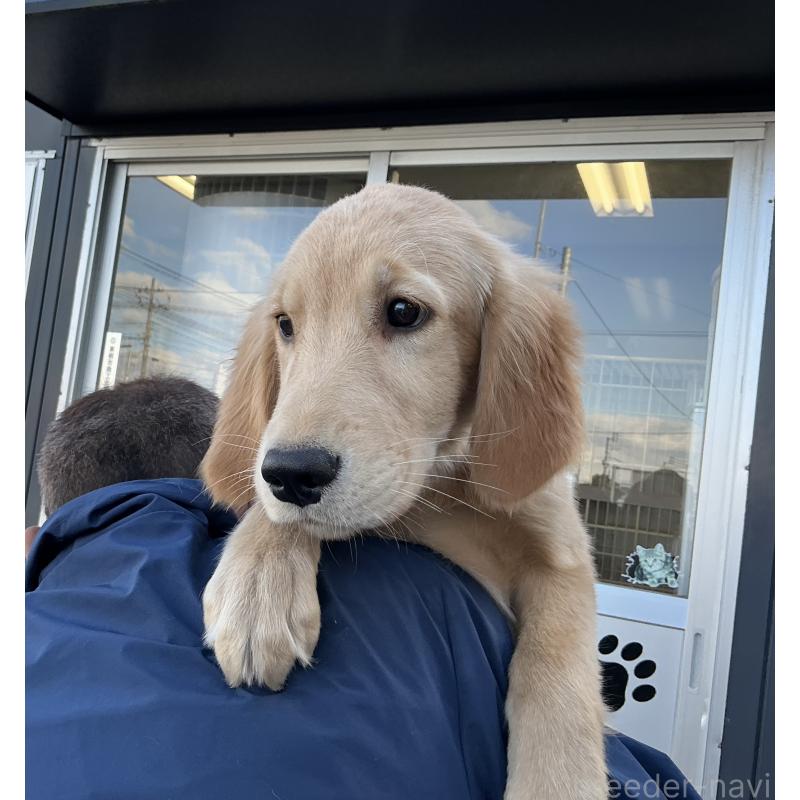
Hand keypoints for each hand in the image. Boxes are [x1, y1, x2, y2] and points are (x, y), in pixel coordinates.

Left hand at [203, 507, 320, 689]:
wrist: (279, 514)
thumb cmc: (248, 549)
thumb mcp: (222, 572)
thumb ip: (217, 606)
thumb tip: (213, 644)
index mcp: (228, 581)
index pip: (228, 631)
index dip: (232, 660)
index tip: (236, 679)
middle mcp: (253, 580)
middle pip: (258, 635)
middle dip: (260, 668)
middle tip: (262, 685)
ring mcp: (282, 575)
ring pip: (283, 629)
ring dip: (282, 661)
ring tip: (279, 678)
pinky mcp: (306, 572)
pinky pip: (308, 613)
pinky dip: (306, 639)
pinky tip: (303, 654)